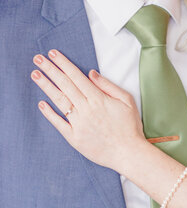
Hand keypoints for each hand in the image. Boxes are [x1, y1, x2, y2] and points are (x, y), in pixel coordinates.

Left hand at [31, 50, 144, 172]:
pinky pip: (59, 123)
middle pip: (65, 85)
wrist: (128, 153)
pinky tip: (41, 103)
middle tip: (38, 59)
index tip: (53, 54)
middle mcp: (86, 109)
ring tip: (35, 74)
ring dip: (46, 86)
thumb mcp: (126, 100)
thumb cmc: (129, 126)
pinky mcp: (74, 138)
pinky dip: (49, 113)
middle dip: (51, 70)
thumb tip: (91, 73)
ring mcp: (78, 124)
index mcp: (98, 98)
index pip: (76, 76)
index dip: (63, 64)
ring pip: (59, 101)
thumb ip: (108, 85)